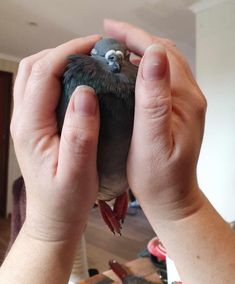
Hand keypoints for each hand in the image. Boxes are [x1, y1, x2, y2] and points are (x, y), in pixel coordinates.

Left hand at [11, 35, 100, 240]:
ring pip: (35, 76)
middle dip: (63, 50)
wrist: (54, 216)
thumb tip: (86, 92)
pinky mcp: (36, 125)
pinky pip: (41, 89)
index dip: (68, 53)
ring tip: (86, 59)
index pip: (44, 74)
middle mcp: (24, 120)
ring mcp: (27, 121)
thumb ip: (81, 133)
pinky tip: (77, 80)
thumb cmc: (66, 199)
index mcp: (31, 128)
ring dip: (58, 60)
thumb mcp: (78, 171)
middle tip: (93, 49)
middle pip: (34, 68)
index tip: (95, 46)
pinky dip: (57, 75)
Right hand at [104, 20, 206, 223]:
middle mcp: (189, 97)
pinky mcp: (176, 111)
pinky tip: (128, 73)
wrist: (172, 196)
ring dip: (140, 52)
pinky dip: (144, 69)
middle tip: (109, 37)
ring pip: (163, 65)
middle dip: (136, 39)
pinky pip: (161, 80)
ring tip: (116, 50)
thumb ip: (154, 100)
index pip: (160, 54)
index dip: (134, 37)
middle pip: (163, 55)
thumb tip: (154, 58)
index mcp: (185, 100)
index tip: (110, 30)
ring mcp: (184, 103)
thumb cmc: (160, 177)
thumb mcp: (153, 141)